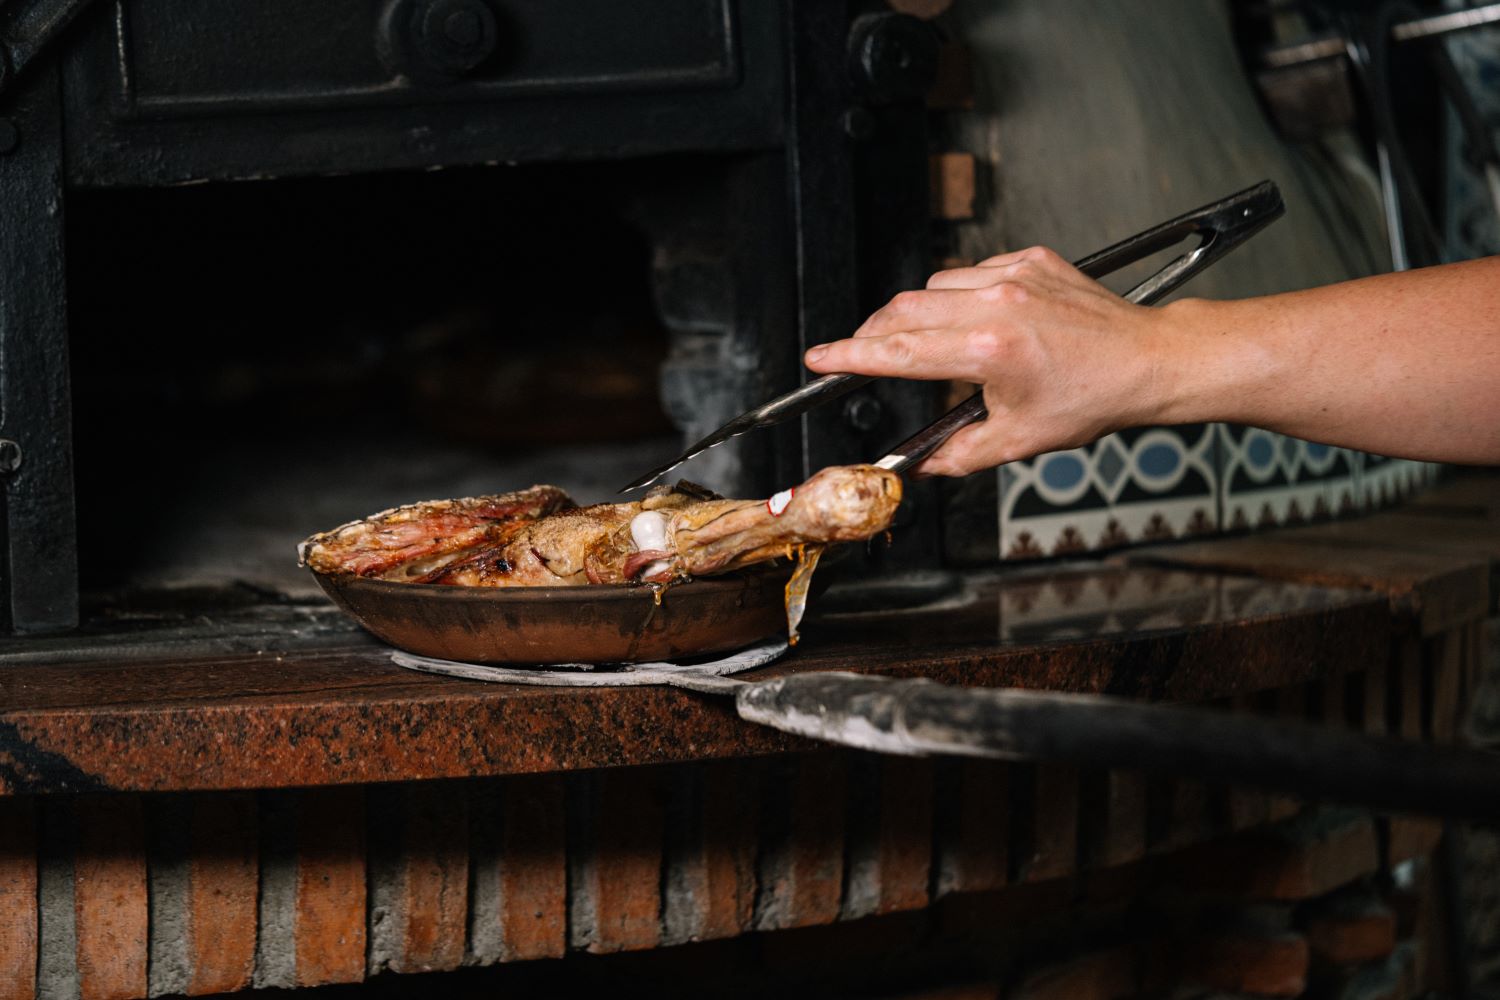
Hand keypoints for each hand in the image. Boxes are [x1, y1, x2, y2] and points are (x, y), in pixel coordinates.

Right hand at [804, 247, 1170, 476]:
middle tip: (862, 354)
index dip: (850, 356)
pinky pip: (970, 272)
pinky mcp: (1030, 259)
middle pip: (903, 310)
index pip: (898, 352)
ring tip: (932, 346)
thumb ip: (956, 454)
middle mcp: (997, 304)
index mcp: (990, 350)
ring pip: (933, 288)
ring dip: (917, 315)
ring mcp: (1014, 275)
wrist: (1147, 361)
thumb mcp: (1018, 441)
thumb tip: (915, 466)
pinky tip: (975, 321)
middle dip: (873, 333)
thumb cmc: (1092, 400)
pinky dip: (958, 297)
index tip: (820, 358)